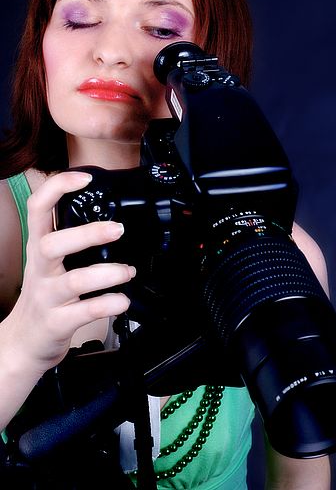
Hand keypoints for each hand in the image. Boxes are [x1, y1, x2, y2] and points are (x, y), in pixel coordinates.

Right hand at [4, 171, 132, 374]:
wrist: (25, 341)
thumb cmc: (46, 296)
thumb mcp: (52, 263)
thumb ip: (73, 240)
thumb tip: (109, 219)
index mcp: (39, 249)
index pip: (38, 209)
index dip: (58, 188)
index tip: (84, 177)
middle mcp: (40, 270)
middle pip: (51, 244)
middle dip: (86, 234)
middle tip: (117, 230)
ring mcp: (47, 297)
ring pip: (73, 281)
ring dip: (106, 273)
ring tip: (127, 271)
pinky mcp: (57, 322)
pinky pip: (83, 312)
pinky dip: (107, 304)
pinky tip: (123, 300)